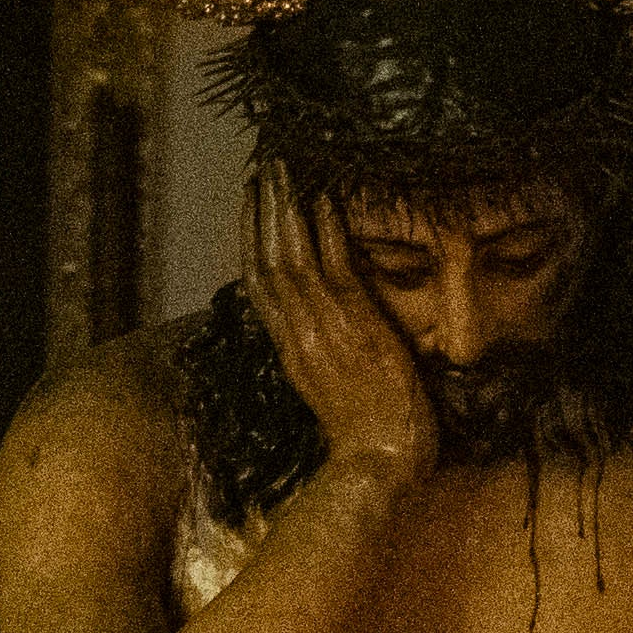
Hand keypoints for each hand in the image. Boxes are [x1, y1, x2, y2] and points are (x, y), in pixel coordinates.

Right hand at [246, 177, 438, 484]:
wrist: (381, 464)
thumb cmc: (368, 437)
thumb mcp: (330, 391)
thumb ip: (320, 356)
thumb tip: (321, 332)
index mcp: (290, 351)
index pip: (259, 285)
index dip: (252, 240)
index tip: (253, 205)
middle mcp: (297, 335)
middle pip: (266, 261)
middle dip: (262, 212)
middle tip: (263, 170)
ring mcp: (323, 329)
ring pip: (290, 255)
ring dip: (285, 207)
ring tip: (284, 168)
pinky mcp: (354, 326)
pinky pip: (332, 265)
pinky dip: (324, 229)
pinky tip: (325, 197)